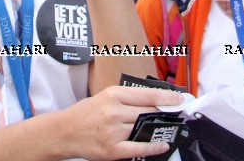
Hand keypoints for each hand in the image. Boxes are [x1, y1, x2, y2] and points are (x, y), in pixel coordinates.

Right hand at [53, 85, 184, 159]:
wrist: (64, 132)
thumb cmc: (85, 113)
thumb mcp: (104, 97)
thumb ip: (126, 99)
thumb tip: (152, 100)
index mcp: (113, 95)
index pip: (147, 95)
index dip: (167, 97)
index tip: (179, 98)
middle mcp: (114, 112)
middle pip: (148, 112)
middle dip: (165, 112)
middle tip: (177, 113)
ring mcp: (113, 132)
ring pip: (144, 128)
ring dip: (158, 128)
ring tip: (168, 126)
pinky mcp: (112, 149)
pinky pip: (138, 148)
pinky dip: (153, 147)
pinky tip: (162, 145)